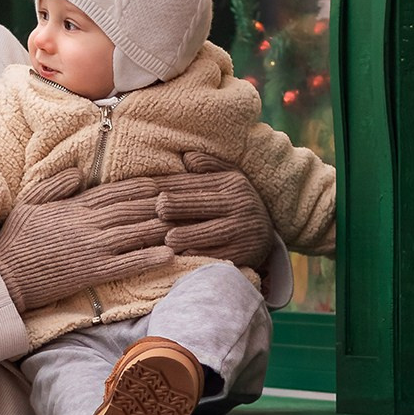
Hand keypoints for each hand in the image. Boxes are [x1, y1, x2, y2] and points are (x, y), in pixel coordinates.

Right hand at [0, 172, 167, 314]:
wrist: (5, 276)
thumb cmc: (15, 241)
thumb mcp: (29, 203)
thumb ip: (54, 185)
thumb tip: (78, 172)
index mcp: (73, 206)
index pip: (113, 191)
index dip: (139, 187)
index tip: (159, 183)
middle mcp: (87, 223)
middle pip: (131, 209)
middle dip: (158, 203)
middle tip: (181, 200)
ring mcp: (92, 247)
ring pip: (134, 232)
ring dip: (161, 227)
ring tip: (184, 223)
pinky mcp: (92, 272)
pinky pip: (128, 263)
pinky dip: (150, 258)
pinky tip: (170, 255)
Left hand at [158, 153, 272, 271]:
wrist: (265, 235)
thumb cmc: (235, 203)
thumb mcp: (229, 179)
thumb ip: (209, 166)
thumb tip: (186, 157)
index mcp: (232, 183)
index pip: (196, 183)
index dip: (171, 186)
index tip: (149, 189)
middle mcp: (240, 204)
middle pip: (202, 205)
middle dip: (178, 206)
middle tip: (158, 209)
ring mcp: (242, 230)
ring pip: (209, 232)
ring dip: (186, 235)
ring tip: (167, 238)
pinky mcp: (243, 253)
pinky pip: (218, 256)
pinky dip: (200, 256)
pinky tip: (183, 257)